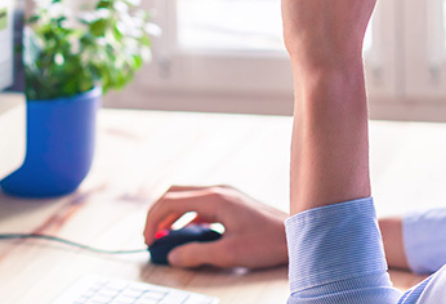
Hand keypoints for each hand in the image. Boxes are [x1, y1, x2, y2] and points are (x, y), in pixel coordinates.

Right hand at [143, 185, 287, 268]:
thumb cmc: (267, 242)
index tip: (148, 239)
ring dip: (172, 215)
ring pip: (187, 198)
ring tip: (165, 237)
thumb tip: (172, 256)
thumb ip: (196, 254)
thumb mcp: (228, 254)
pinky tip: (189, 235)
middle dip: (158, 214)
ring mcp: (225, 194)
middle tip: (151, 236)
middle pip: (175, 194)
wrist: (297, 234)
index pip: (170, 201)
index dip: (153, 220)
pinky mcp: (231, 201)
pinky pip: (201, 204)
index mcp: (214, 199)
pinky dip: (188, 217)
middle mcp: (218, 190)